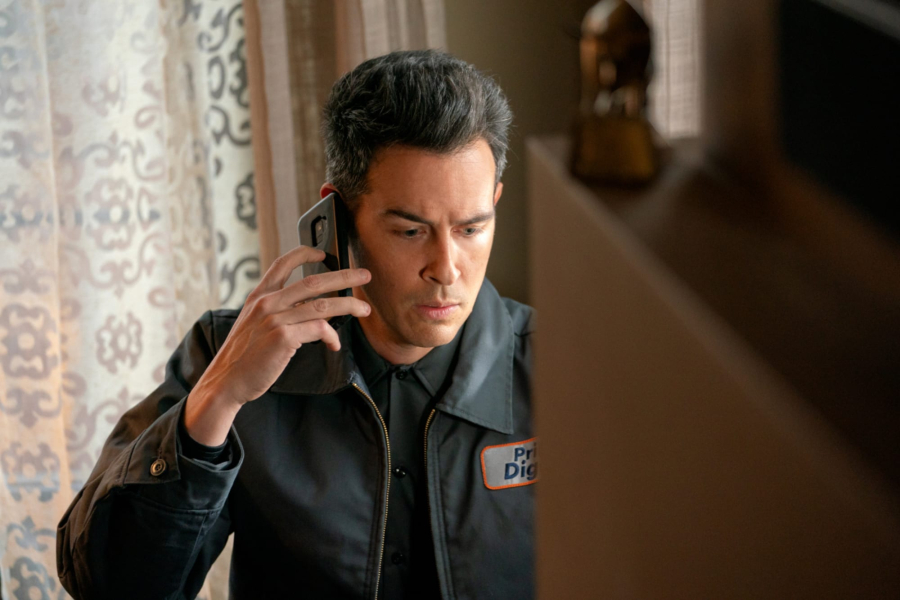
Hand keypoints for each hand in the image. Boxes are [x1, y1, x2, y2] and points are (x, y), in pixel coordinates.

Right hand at [194, 245, 371, 407]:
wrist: (226, 381)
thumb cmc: (243, 357)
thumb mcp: (253, 324)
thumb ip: (275, 311)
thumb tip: (308, 309)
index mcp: (259, 296)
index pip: (283, 263)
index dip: (305, 254)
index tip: (324, 253)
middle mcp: (267, 303)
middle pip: (314, 281)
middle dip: (344, 276)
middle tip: (363, 275)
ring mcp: (275, 319)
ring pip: (323, 305)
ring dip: (349, 305)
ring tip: (364, 309)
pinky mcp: (283, 337)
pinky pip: (319, 329)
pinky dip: (332, 336)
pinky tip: (334, 344)